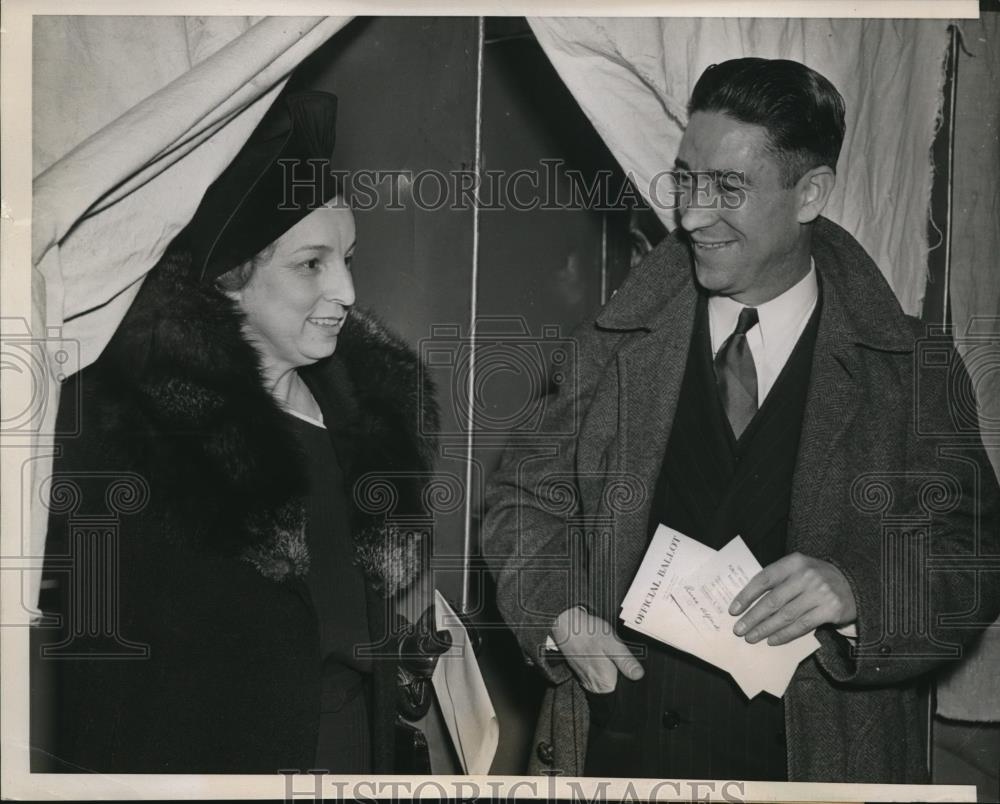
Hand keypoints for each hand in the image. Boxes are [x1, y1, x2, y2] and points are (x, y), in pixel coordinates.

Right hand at [551, 607, 643, 692]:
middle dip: (622, 673)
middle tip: (619, 655)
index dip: (632, 679)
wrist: (566, 625)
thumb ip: (626, 661)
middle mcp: (596, 686)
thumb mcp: (612, 644)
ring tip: (609, 652)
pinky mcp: (583, 673)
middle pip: (617, 686)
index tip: (631, 666)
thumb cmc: (588, 633)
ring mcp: (587, 680)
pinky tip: (601, 652)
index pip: (625, 692)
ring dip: (612, 668)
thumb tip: (638, 675)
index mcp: (606, 683)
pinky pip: (598, 674)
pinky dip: (602, 665)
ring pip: (608, 679)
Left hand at [729, 552, 856, 645]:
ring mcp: (819, 592)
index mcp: (794, 562)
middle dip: (753, 617)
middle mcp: (806, 575)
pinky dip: (784, 635)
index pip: (764, 579)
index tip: (733, 610)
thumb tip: (748, 602)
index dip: (746, 595)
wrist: (854, 585)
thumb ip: (777, 580)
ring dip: (765, 629)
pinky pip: (802, 625)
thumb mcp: (798, 570)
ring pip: (785, 615)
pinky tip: (772, 640)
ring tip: (751, 637)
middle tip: (739, 630)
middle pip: (773, 600)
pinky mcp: (830, 610)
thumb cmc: (816, 578)